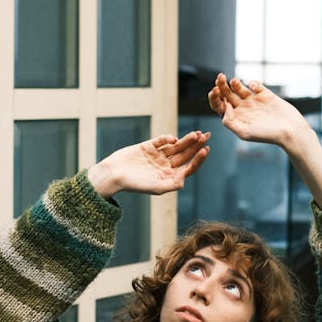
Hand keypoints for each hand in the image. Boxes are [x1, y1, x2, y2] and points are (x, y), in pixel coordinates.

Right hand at [88, 131, 209, 198]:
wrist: (114, 174)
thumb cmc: (134, 184)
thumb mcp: (156, 188)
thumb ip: (172, 184)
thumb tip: (185, 179)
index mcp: (169, 177)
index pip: (188, 167)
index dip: (198, 159)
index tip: (205, 150)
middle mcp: (165, 166)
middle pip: (185, 155)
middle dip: (196, 146)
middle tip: (207, 136)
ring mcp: (157, 156)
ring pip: (176, 146)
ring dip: (186, 140)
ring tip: (197, 133)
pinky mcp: (148, 146)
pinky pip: (161, 141)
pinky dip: (167, 138)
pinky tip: (173, 138)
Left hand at [208, 74, 310, 150]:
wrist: (290, 130)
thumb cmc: (267, 135)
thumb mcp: (244, 133)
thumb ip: (230, 122)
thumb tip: (223, 107)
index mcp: (235, 117)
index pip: (219, 105)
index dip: (214, 97)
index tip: (215, 91)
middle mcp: (242, 108)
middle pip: (227, 94)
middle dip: (221, 85)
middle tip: (220, 77)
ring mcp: (253, 101)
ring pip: (239, 88)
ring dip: (234, 82)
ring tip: (234, 81)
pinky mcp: (265, 94)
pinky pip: (255, 85)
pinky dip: (252, 83)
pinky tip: (254, 86)